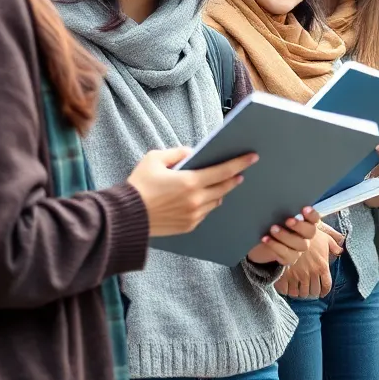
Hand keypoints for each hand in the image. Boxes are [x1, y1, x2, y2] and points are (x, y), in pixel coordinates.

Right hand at [127, 147, 256, 236]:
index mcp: (190, 181)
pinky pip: (205, 213)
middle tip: (240, 171)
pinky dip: (207, 204)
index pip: (223, 171)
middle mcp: (196, 200)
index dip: (240, 163)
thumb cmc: (138, 185)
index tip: (253, 157)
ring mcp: (193, 215)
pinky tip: (204, 198)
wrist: (124, 217)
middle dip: (234, 178)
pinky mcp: (188, 226)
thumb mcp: (155, 159)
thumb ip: (177, 153)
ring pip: (216, 201)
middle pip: (224, 188)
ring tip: (220, 184)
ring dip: (220, 192)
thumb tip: (192, 153)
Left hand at [247, 207, 319, 265]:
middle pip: (310, 232)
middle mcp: (305, 236)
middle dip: (300, 226)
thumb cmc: (273, 224)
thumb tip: (282, 198)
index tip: (304, 208)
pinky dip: (275, 246)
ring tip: (273, 228)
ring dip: (285, 236)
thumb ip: (284, 210)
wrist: (261, 243)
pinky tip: (265, 239)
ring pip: (299, 244)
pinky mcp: (288, 259)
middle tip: (288, 220)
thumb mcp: (278, 216)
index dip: (312, 214)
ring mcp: (298, 249)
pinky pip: (285, 254)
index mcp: (306, 223)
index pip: (315, 218)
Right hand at [274, 226, 340, 298]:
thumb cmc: (309, 234)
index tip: (321, 293)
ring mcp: (298, 276)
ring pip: (300, 293)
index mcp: (322, 266)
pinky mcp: (284, 276)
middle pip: (313, 292)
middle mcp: (311, 273)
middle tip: (306, 289)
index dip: (324, 291)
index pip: (326, 285)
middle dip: (310, 292)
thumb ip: (333, 245)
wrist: (290, 232)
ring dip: (299, 292)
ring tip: (296, 289)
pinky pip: (286, 291)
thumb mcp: (325, 237)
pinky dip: (287, 291)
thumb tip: (340, 250)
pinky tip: (286, 288)